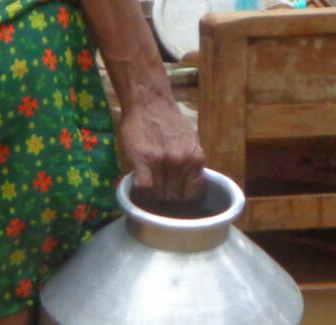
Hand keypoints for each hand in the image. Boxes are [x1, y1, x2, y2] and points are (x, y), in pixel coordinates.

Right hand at [118, 98, 205, 213]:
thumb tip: (187, 191)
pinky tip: (139, 199)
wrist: (149, 102)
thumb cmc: (169, 121)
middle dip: (168, 209)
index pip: (193, 196)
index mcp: (196, 159)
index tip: (178, 212)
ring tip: (149, 208)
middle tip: (160, 213)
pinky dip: (141, 198)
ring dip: (153, 205)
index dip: (185, 208)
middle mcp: (182, 161)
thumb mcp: (190, 142)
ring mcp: (162, 161)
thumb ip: (190, 165)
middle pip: (175, 199)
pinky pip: (144, 189)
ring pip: (159, 197)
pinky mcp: (143, 160)